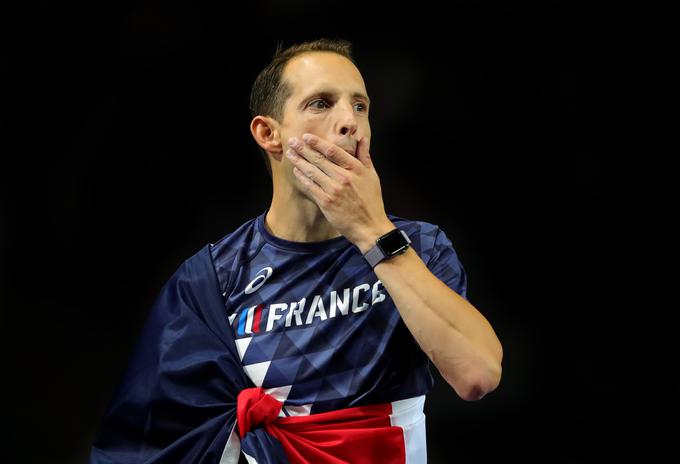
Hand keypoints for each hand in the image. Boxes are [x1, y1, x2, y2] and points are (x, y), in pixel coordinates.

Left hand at [285, 133, 394, 253]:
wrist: (370, 226)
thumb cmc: (372, 201)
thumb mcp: (372, 176)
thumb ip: (365, 156)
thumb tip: (362, 139)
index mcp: (355, 168)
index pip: (333, 151)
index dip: (318, 143)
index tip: (307, 137)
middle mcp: (343, 177)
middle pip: (319, 159)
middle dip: (303, 149)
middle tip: (292, 141)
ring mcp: (333, 190)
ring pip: (312, 171)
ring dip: (299, 161)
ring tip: (290, 153)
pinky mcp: (326, 202)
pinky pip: (311, 186)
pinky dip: (303, 177)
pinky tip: (296, 171)